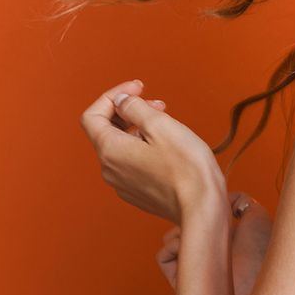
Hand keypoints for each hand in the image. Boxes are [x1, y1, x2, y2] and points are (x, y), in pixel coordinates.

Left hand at [80, 79, 223, 224]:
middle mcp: (109, 169)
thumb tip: (120, 100)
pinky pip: (131, 163)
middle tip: (159, 104)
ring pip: (120, 147)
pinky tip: (167, 147)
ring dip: (138, 129)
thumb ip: (134, 107)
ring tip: (167, 125)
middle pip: (106, 131)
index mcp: (110, 150)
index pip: (92, 115)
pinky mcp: (137, 193)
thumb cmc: (186, 167)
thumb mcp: (161, 125)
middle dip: (129, 111)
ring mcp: (122, 184)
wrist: (201, 207)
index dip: (112, 96)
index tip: (138, 88)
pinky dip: (143, 147)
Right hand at [156, 191, 273, 294]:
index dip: (202, 210)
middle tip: (202, 222)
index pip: (202, 220)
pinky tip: (189, 250)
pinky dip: (172, 247)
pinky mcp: (179, 279)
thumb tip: (220, 199)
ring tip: (199, 239)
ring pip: (172, 237)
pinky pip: (163, 253)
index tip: (207, 204)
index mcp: (226, 239)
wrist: (252, 282)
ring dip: (181, 231)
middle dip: (188, 218)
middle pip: (184, 226)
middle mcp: (208, 254)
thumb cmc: (259, 247)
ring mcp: (193, 267)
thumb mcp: (257, 216)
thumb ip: (240, 201)